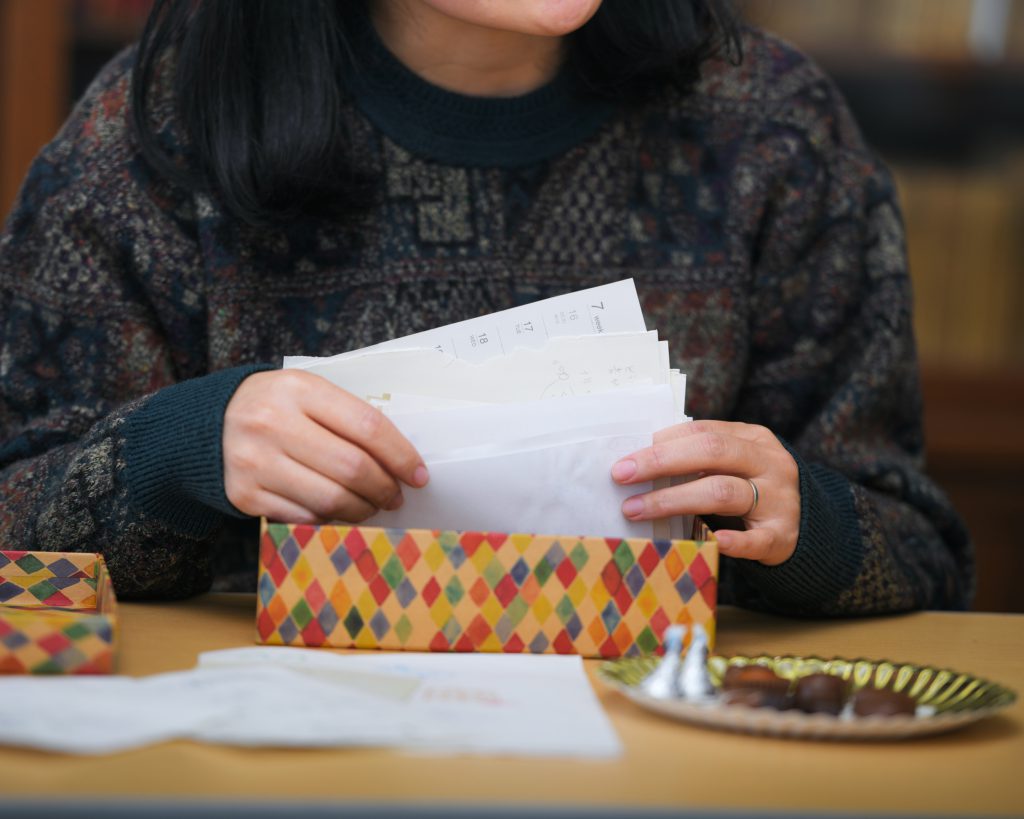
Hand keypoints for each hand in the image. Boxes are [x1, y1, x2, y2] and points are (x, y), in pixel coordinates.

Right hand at [223, 369, 427, 523]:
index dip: (401, 455)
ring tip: (370, 506)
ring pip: (331, 500)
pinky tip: (336, 510)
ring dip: (362, 509)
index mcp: (299, 389)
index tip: (418, 474)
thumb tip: (400, 459)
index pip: (367, 426)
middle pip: (352, 468)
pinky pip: (304, 517)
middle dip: (384, 488)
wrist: (203, 426)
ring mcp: (255, 462)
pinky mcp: (244, 495)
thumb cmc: (274, 407)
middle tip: (395, 496)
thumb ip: (347, 416)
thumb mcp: (306, 392)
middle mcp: (273, 423)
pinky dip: (328, 519)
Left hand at [611, 420, 799, 564]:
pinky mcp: (783, 535)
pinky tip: (713, 541)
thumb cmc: (751, 490)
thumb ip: (697, 459)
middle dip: (661, 463)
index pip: (702, 432)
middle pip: (712, 453)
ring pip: (723, 492)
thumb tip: (636, 461)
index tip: (622, 459)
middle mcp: (769, 463)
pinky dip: (734, 541)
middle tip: (620, 477)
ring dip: (673, 500)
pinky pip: (757, 539)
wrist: (806, 526)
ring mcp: (780, 499)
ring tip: (635, 510)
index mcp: (752, 438)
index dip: (660, 443)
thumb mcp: (732, 465)